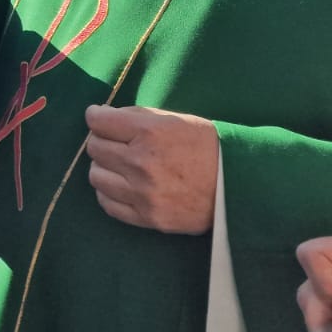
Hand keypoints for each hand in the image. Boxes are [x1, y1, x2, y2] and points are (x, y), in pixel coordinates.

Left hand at [84, 105, 218, 233]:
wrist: (237, 186)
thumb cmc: (206, 146)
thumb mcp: (175, 120)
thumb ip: (137, 116)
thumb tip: (102, 115)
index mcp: (149, 132)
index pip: (98, 121)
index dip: (96, 116)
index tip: (99, 117)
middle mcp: (141, 162)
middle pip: (94, 147)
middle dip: (101, 140)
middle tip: (114, 141)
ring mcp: (143, 193)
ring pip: (96, 176)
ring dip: (103, 167)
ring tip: (119, 165)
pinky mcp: (147, 217)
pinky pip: (107, 203)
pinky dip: (109, 192)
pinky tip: (121, 185)